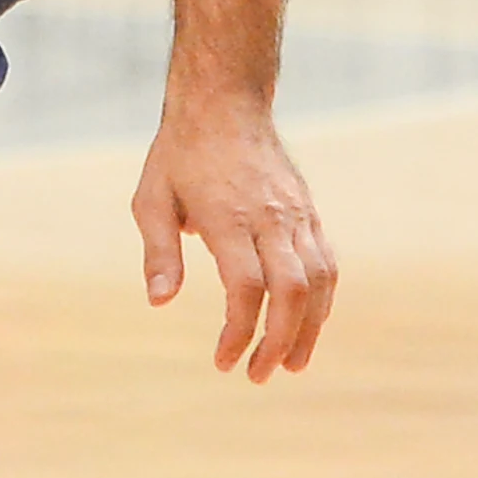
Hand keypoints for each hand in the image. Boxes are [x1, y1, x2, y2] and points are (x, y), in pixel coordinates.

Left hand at [131, 95, 334, 381]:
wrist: (226, 101)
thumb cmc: (181, 154)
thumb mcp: (151, 198)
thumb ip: (158, 251)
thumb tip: (160, 302)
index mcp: (228, 216)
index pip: (246, 287)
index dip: (239, 331)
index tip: (224, 361)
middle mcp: (269, 216)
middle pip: (291, 291)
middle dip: (280, 342)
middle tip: (258, 376)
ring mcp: (295, 213)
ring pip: (318, 280)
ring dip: (309, 330)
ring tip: (293, 365)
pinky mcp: (309, 211)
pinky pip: (326, 263)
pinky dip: (322, 300)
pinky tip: (307, 326)